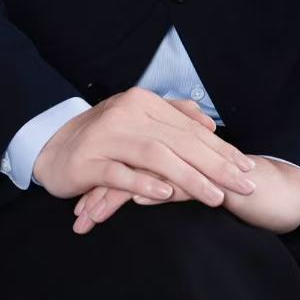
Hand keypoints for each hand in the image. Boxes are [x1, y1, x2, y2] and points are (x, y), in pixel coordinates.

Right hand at [32, 87, 257, 216]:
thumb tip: (208, 122)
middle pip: (180, 141)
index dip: (221, 149)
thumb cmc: (102, 136)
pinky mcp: (90, 161)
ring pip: (157, 156)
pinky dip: (145, 184)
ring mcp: (108, 136)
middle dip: (217, 165)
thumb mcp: (138, 118)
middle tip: (244, 185)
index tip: (247, 167)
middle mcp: (128, 113)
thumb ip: (173, 115)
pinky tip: (166, 195)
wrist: (52, 144)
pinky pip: (122, 173)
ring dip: (190, 178)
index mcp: (143, 102)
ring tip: (215, 196)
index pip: (191, 128)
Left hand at [74, 151, 299, 235]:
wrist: (271, 191)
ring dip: (115, 198)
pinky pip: (172, 186)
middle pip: (129, 163)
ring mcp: (193, 159)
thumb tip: (133, 190)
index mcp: (169, 145)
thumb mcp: (187, 185)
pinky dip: (149, 193)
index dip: (102, 179)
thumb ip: (163, 179)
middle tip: (77, 214)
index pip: (127, 158)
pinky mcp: (208, 178)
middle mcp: (178, 146)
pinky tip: (132, 201)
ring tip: (89, 218)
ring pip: (144, 175)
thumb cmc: (227, 188)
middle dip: (100, 190)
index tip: (79, 201)